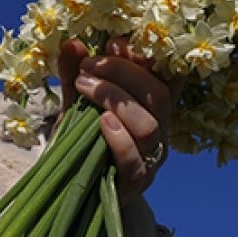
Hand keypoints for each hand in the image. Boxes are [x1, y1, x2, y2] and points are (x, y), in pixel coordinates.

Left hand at [58, 38, 181, 204]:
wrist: (75, 193)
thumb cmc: (82, 144)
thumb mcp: (76, 105)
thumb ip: (74, 76)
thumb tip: (71, 43)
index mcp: (152, 108)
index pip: (166, 76)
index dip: (145, 57)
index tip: (113, 43)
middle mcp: (160, 131)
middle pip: (158, 95)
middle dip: (122, 73)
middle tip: (87, 67)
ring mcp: (150, 159)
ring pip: (150, 126)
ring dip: (116, 99)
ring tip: (84, 87)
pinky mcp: (135, 184)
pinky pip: (135, 161)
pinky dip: (119, 138)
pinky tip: (100, 122)